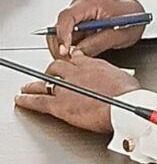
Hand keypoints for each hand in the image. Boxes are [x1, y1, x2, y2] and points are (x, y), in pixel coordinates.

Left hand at [15, 50, 139, 133]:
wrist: (123, 106)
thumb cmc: (127, 94)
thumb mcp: (121, 76)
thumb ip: (110, 74)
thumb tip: (112, 77)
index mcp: (92, 64)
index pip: (75, 58)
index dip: (69, 61)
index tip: (68, 62)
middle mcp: (76, 72)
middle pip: (56, 66)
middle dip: (50, 71)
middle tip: (47, 75)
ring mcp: (65, 87)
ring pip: (45, 81)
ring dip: (35, 84)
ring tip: (28, 87)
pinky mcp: (58, 104)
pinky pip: (38, 100)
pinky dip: (27, 100)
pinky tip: (21, 99)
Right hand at [46, 0, 146, 58]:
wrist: (136, 14)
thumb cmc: (131, 17)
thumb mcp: (118, 33)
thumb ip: (97, 43)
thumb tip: (78, 52)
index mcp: (90, 4)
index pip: (66, 17)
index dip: (62, 35)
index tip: (65, 50)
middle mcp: (80, 8)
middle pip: (57, 27)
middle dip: (60, 46)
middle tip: (68, 60)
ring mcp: (77, 16)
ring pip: (59, 35)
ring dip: (64, 49)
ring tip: (75, 58)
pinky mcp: (77, 25)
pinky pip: (67, 38)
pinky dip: (69, 48)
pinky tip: (80, 53)